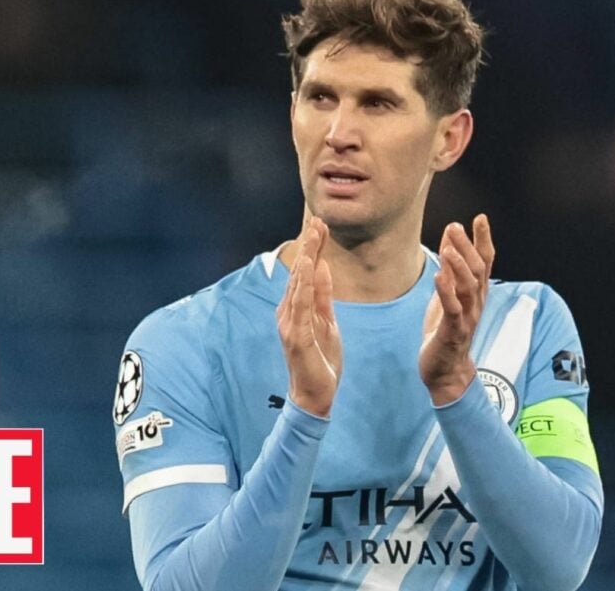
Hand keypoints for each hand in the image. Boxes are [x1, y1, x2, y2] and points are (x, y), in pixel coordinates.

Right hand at [276, 217, 341, 416]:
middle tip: (317, 219)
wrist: (315, 395)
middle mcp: (288, 312)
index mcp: (296, 308)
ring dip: (305, 258)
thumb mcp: (327, 322)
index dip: (312, 248)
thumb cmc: (321, 361)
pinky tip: (307, 267)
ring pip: (298, 284)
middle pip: (299, 273)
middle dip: (309, 246)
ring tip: (312, 236)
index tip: (320, 225)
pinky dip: (303, 285)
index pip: (305, 273)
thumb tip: (323, 267)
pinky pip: (300, 305)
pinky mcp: (295, 336)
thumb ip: (323, 296)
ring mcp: (289, 323)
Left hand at [419, 214, 495, 404]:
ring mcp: (466, 317)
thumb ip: (450, 271)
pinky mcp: (453, 332)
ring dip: (459, 266)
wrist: (445, 371)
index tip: (480, 218)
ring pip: (468, 287)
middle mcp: (475, 303)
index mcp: (475, 294)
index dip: (483, 240)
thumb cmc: (445, 331)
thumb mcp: (446, 296)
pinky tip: (439, 276)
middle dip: (468, 247)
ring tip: (449, 249)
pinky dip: (446, 292)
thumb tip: (449, 241)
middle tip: (456, 226)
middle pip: (477, 270)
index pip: (484, 262)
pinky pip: (453, 310)